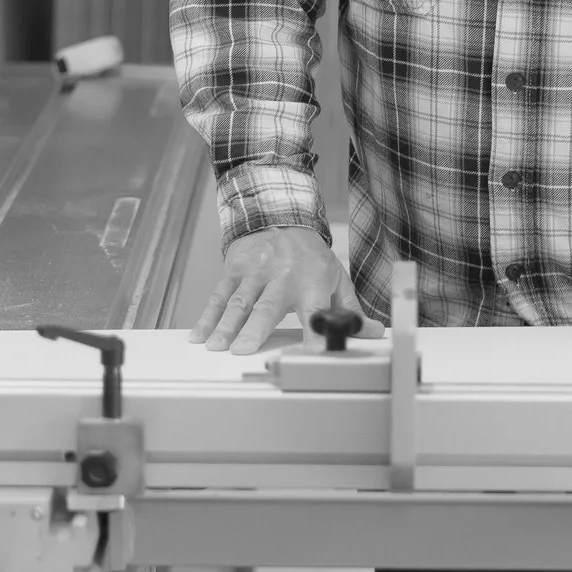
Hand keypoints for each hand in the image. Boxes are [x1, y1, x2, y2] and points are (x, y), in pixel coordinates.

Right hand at [192, 226, 357, 355]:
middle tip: (242, 350)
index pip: (315, 312)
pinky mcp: (235, 269)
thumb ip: (351, 309)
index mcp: (312, 282)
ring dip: (225, 325)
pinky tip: (199, 334)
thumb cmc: (310, 256)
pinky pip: (219, 294)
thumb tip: (373, 332)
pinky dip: (207, 316)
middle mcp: (282, 276)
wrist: (280, 216)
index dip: (313, 334)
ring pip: (239, 301)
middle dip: (254, 329)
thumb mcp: (335, 278)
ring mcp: (255, 272)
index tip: (309, 355)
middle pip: (267, 306)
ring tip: (215, 346)